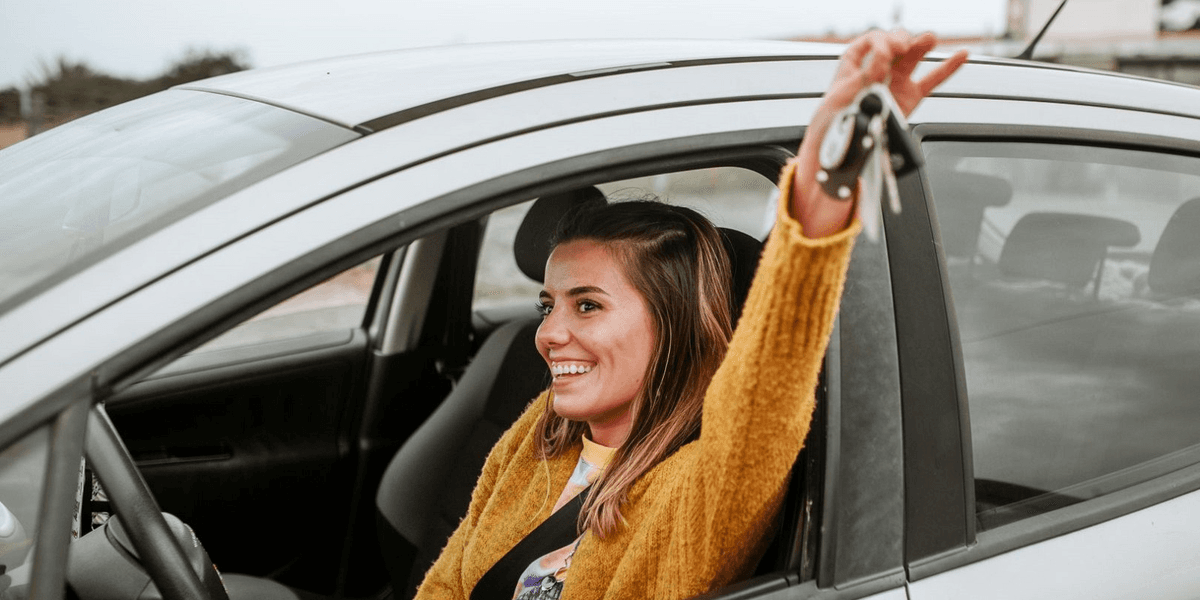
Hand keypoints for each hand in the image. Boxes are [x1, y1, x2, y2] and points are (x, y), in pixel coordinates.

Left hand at [790, 30, 967, 237]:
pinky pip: (931, 82)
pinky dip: (947, 69)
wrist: (840, 153)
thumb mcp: (838, 99)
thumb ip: (860, 80)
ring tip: (929, 38)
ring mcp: (895, 84)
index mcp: (854, 66)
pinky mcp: (909, 99)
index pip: (869, 42)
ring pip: (912, 59)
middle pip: (893, 45)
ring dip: (921, 44)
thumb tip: (880, 63)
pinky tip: (961, 55)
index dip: (878, 42)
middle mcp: (877, 71)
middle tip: (900, 48)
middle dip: (898, 40)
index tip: (883, 53)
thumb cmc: (831, 125)